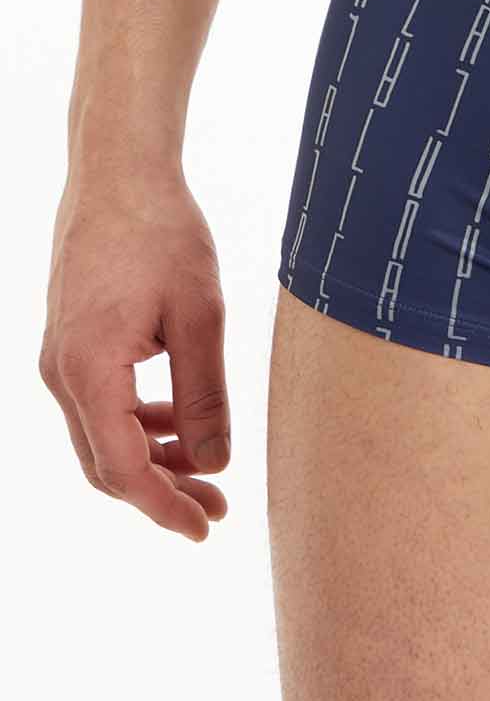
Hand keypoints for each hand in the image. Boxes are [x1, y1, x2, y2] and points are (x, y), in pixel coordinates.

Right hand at [40, 162, 230, 540]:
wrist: (118, 174)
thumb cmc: (162, 232)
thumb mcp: (200, 314)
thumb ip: (205, 394)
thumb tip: (216, 461)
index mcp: (89, 371)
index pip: (123, 470)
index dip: (165, 506)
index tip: (206, 527)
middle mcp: (61, 373)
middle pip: (107, 464)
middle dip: (162, 491)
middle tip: (218, 505)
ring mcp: (60, 359)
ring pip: (102, 436)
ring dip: (153, 457)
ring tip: (209, 466)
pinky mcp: (70, 343)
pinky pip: (100, 404)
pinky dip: (138, 422)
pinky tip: (179, 419)